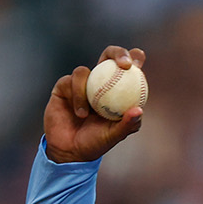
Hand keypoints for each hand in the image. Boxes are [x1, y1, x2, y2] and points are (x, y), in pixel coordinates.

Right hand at [43, 46, 145, 163]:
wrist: (69, 151)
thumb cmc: (95, 143)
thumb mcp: (114, 136)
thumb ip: (127, 124)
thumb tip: (139, 110)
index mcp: (116, 89)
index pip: (128, 69)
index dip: (134, 57)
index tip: (139, 57)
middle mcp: (99, 81)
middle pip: (108, 56)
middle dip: (118, 52)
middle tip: (125, 64)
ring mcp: (81, 83)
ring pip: (84, 71)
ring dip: (86, 91)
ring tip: (87, 114)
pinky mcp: (64, 86)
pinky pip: (70, 81)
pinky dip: (77, 96)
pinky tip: (79, 113)